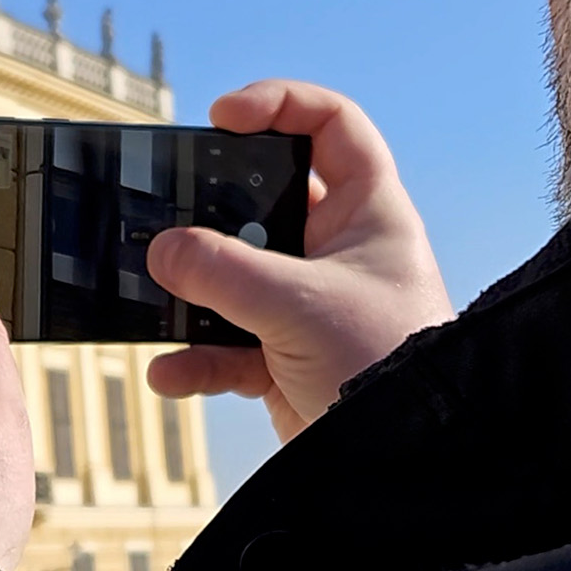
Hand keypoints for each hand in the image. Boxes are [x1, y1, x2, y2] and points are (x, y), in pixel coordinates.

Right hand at [147, 80, 454, 440]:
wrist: (411, 465)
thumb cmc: (386, 367)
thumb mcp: (298, 305)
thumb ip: (222, 271)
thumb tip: (161, 250)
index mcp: (369, 213)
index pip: (331, 126)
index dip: (279, 105)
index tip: (221, 117)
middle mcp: (339, 252)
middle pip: (263, 201)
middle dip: (211, 211)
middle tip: (171, 211)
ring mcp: (308, 307)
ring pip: (235, 277)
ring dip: (193, 292)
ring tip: (159, 294)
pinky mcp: (285, 360)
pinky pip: (225, 347)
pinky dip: (194, 359)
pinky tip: (171, 373)